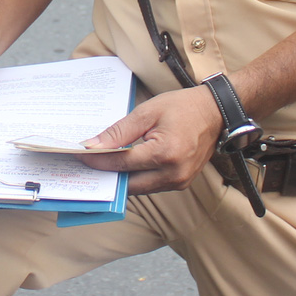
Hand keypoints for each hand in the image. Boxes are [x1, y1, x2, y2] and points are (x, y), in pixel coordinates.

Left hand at [75, 85, 222, 194]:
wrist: (216, 112)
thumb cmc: (183, 107)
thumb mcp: (147, 112)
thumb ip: (119, 131)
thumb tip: (94, 146)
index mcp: (165, 153)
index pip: (122, 163)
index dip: (98, 161)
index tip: (80, 156)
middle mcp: (173, 173)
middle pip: (129, 183)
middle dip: (107, 175)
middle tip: (87, 165)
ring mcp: (179, 181)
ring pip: (139, 188)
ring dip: (121, 178)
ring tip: (103, 165)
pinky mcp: (181, 183)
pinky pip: (151, 186)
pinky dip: (136, 177)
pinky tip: (124, 166)